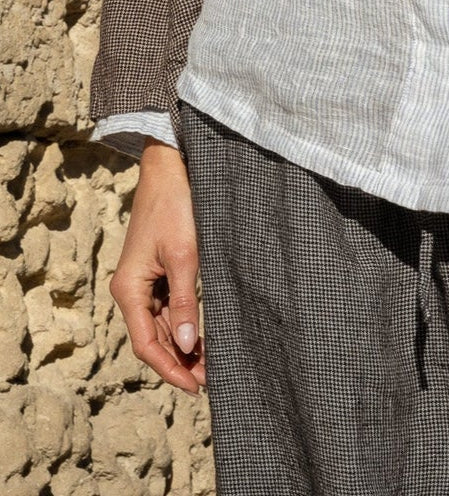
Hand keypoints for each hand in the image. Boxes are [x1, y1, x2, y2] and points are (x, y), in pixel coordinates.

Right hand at [108, 139, 205, 393]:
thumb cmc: (175, 208)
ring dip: (182, 346)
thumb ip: (184, 302)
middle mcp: (130, 290)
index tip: (196, 387)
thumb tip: (186, 345)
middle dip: (179, 362)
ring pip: (160, 326)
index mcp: (129, 289)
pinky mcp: (155, 272)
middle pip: (153, 339)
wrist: (169, 170)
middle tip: (211, 381)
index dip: (170, 369)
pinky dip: (182, 325)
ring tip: (210, 365)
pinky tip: (201, 337)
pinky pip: (166, 308)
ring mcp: (142, 282)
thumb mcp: (184, 256)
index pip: (146, 344)